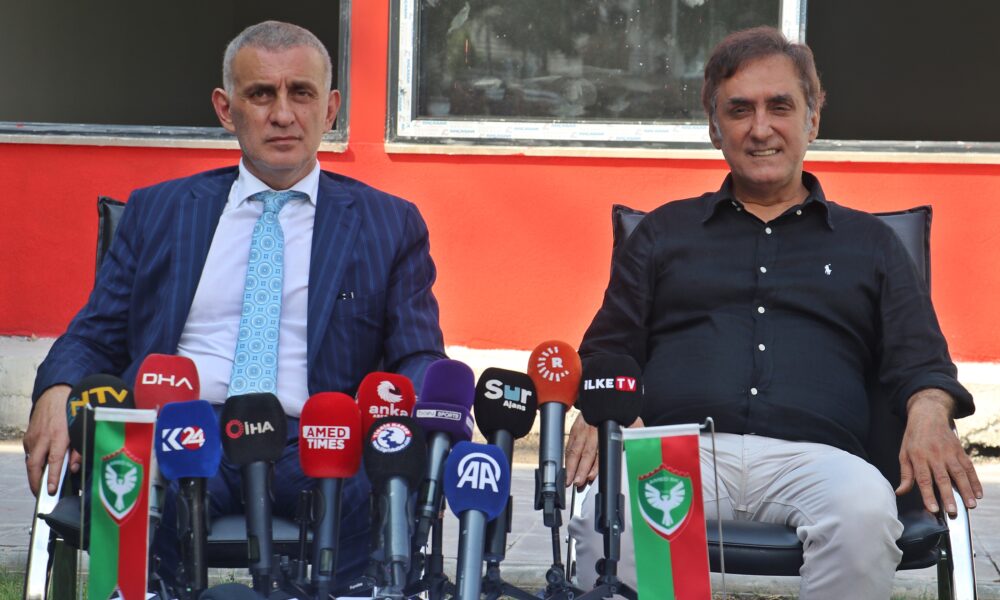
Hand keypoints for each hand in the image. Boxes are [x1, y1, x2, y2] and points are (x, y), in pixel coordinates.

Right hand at [23, 385, 78, 496]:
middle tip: (39, 494)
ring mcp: (33, 437)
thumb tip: (74, 469)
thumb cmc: (72, 412)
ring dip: (34, 474)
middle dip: (35, 482)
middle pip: (35, 465)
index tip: (51, 490)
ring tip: (39, 486)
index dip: (51, 477)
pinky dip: (34, 461)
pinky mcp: (28, 436)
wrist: (55, 394)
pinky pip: (30, 452)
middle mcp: (43, 437)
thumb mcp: (81, 430)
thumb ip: (78, 450)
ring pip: (30, 460)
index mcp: (59, 436)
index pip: (54, 461)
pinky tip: (39, 468)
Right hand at [564, 413, 643, 488]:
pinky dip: (566, 456)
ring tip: (568, 480)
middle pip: (586, 453)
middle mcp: (593, 431)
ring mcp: (582, 430)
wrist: (605, 395)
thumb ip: (635, 434)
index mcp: (607, 432)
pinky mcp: (575, 428)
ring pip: (575, 450)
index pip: (601, 452)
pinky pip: (569, 444)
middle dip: (580, 469)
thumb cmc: (619, 412)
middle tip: (577, 483)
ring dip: (571, 466)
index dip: (595, 466)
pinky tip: (566, 467)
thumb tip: (639, 445)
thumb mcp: (631, 421)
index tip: (590, 477)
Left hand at [896, 389, 982, 516]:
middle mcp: (935, 455)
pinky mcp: (960, 451)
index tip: (933, 509)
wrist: (928, 415)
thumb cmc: (914, 438)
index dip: (928, 495)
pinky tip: (978, 493)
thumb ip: (905, 474)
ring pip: (959, 473)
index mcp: (918, 457)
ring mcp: (949, 453)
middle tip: (953, 512)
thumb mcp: (904, 453)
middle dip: (948, 496)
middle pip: (943, 478)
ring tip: (970, 505)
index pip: (923, 479)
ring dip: (966, 490)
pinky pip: (969, 467)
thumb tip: (900, 492)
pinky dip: (975, 480)